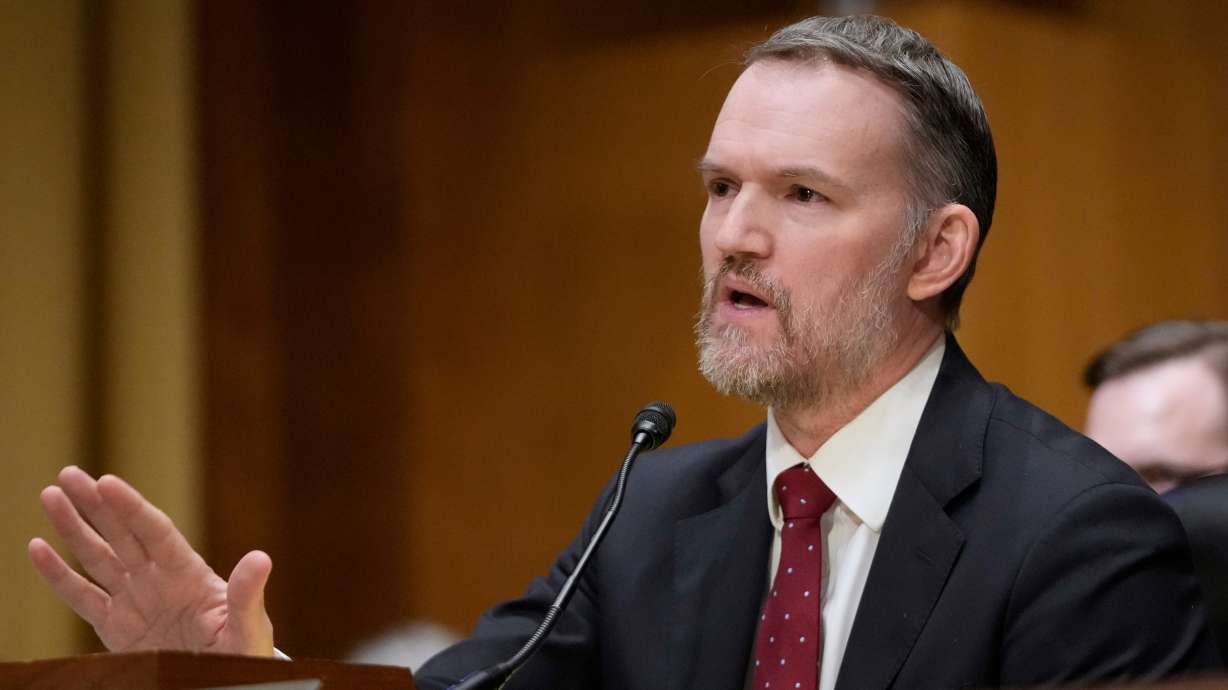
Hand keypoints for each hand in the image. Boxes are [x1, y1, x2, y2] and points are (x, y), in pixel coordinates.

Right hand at [28, 466, 274, 655]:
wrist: (224, 682)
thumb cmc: (243, 653)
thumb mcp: (247, 627)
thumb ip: (247, 595)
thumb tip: (261, 559)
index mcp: (189, 573)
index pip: (155, 532)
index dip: (131, 508)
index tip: (106, 482)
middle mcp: (158, 579)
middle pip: (122, 533)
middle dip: (96, 504)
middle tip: (70, 473)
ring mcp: (135, 600)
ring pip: (97, 557)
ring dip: (73, 528)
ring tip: (51, 495)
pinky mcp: (115, 627)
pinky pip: (81, 597)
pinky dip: (59, 575)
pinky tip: (38, 548)